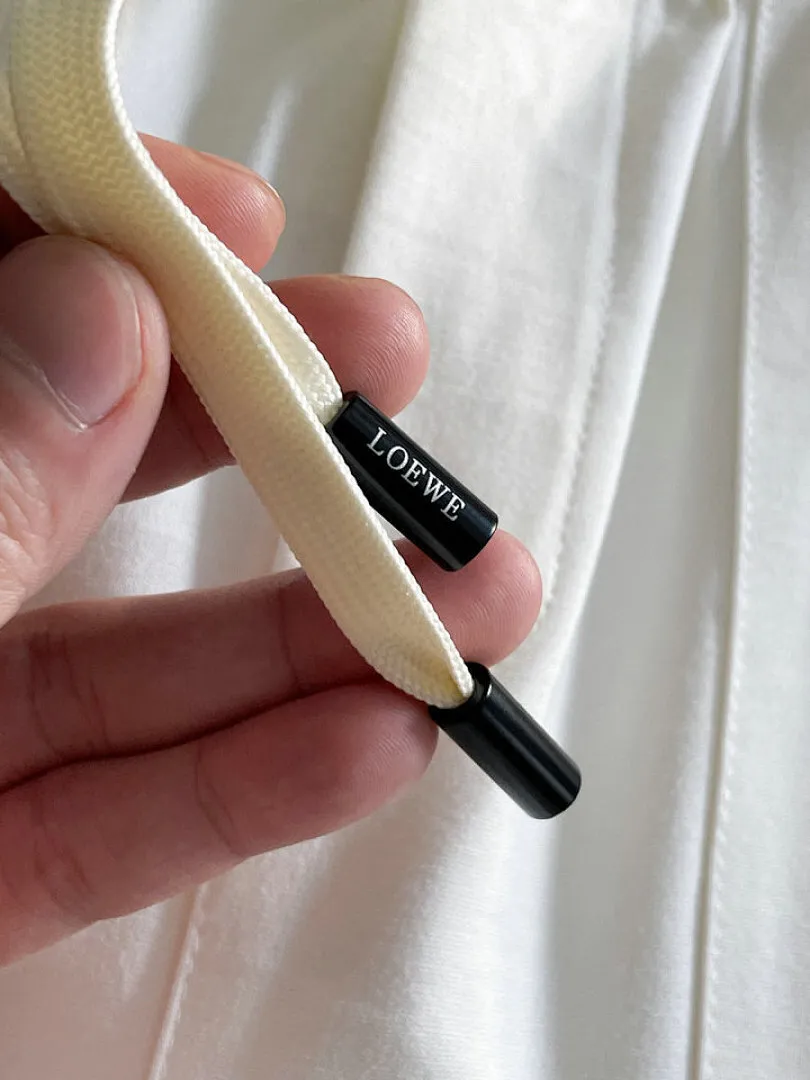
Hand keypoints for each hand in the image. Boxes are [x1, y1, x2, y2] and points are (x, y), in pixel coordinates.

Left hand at [0, 139, 541, 964]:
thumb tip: (98, 320)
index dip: (100, 248)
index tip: (227, 224)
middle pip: (78, 475)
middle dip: (251, 426)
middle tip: (384, 376)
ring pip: (128, 664)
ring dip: (310, 628)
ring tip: (467, 595)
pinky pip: (113, 820)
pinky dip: (245, 786)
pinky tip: (370, 738)